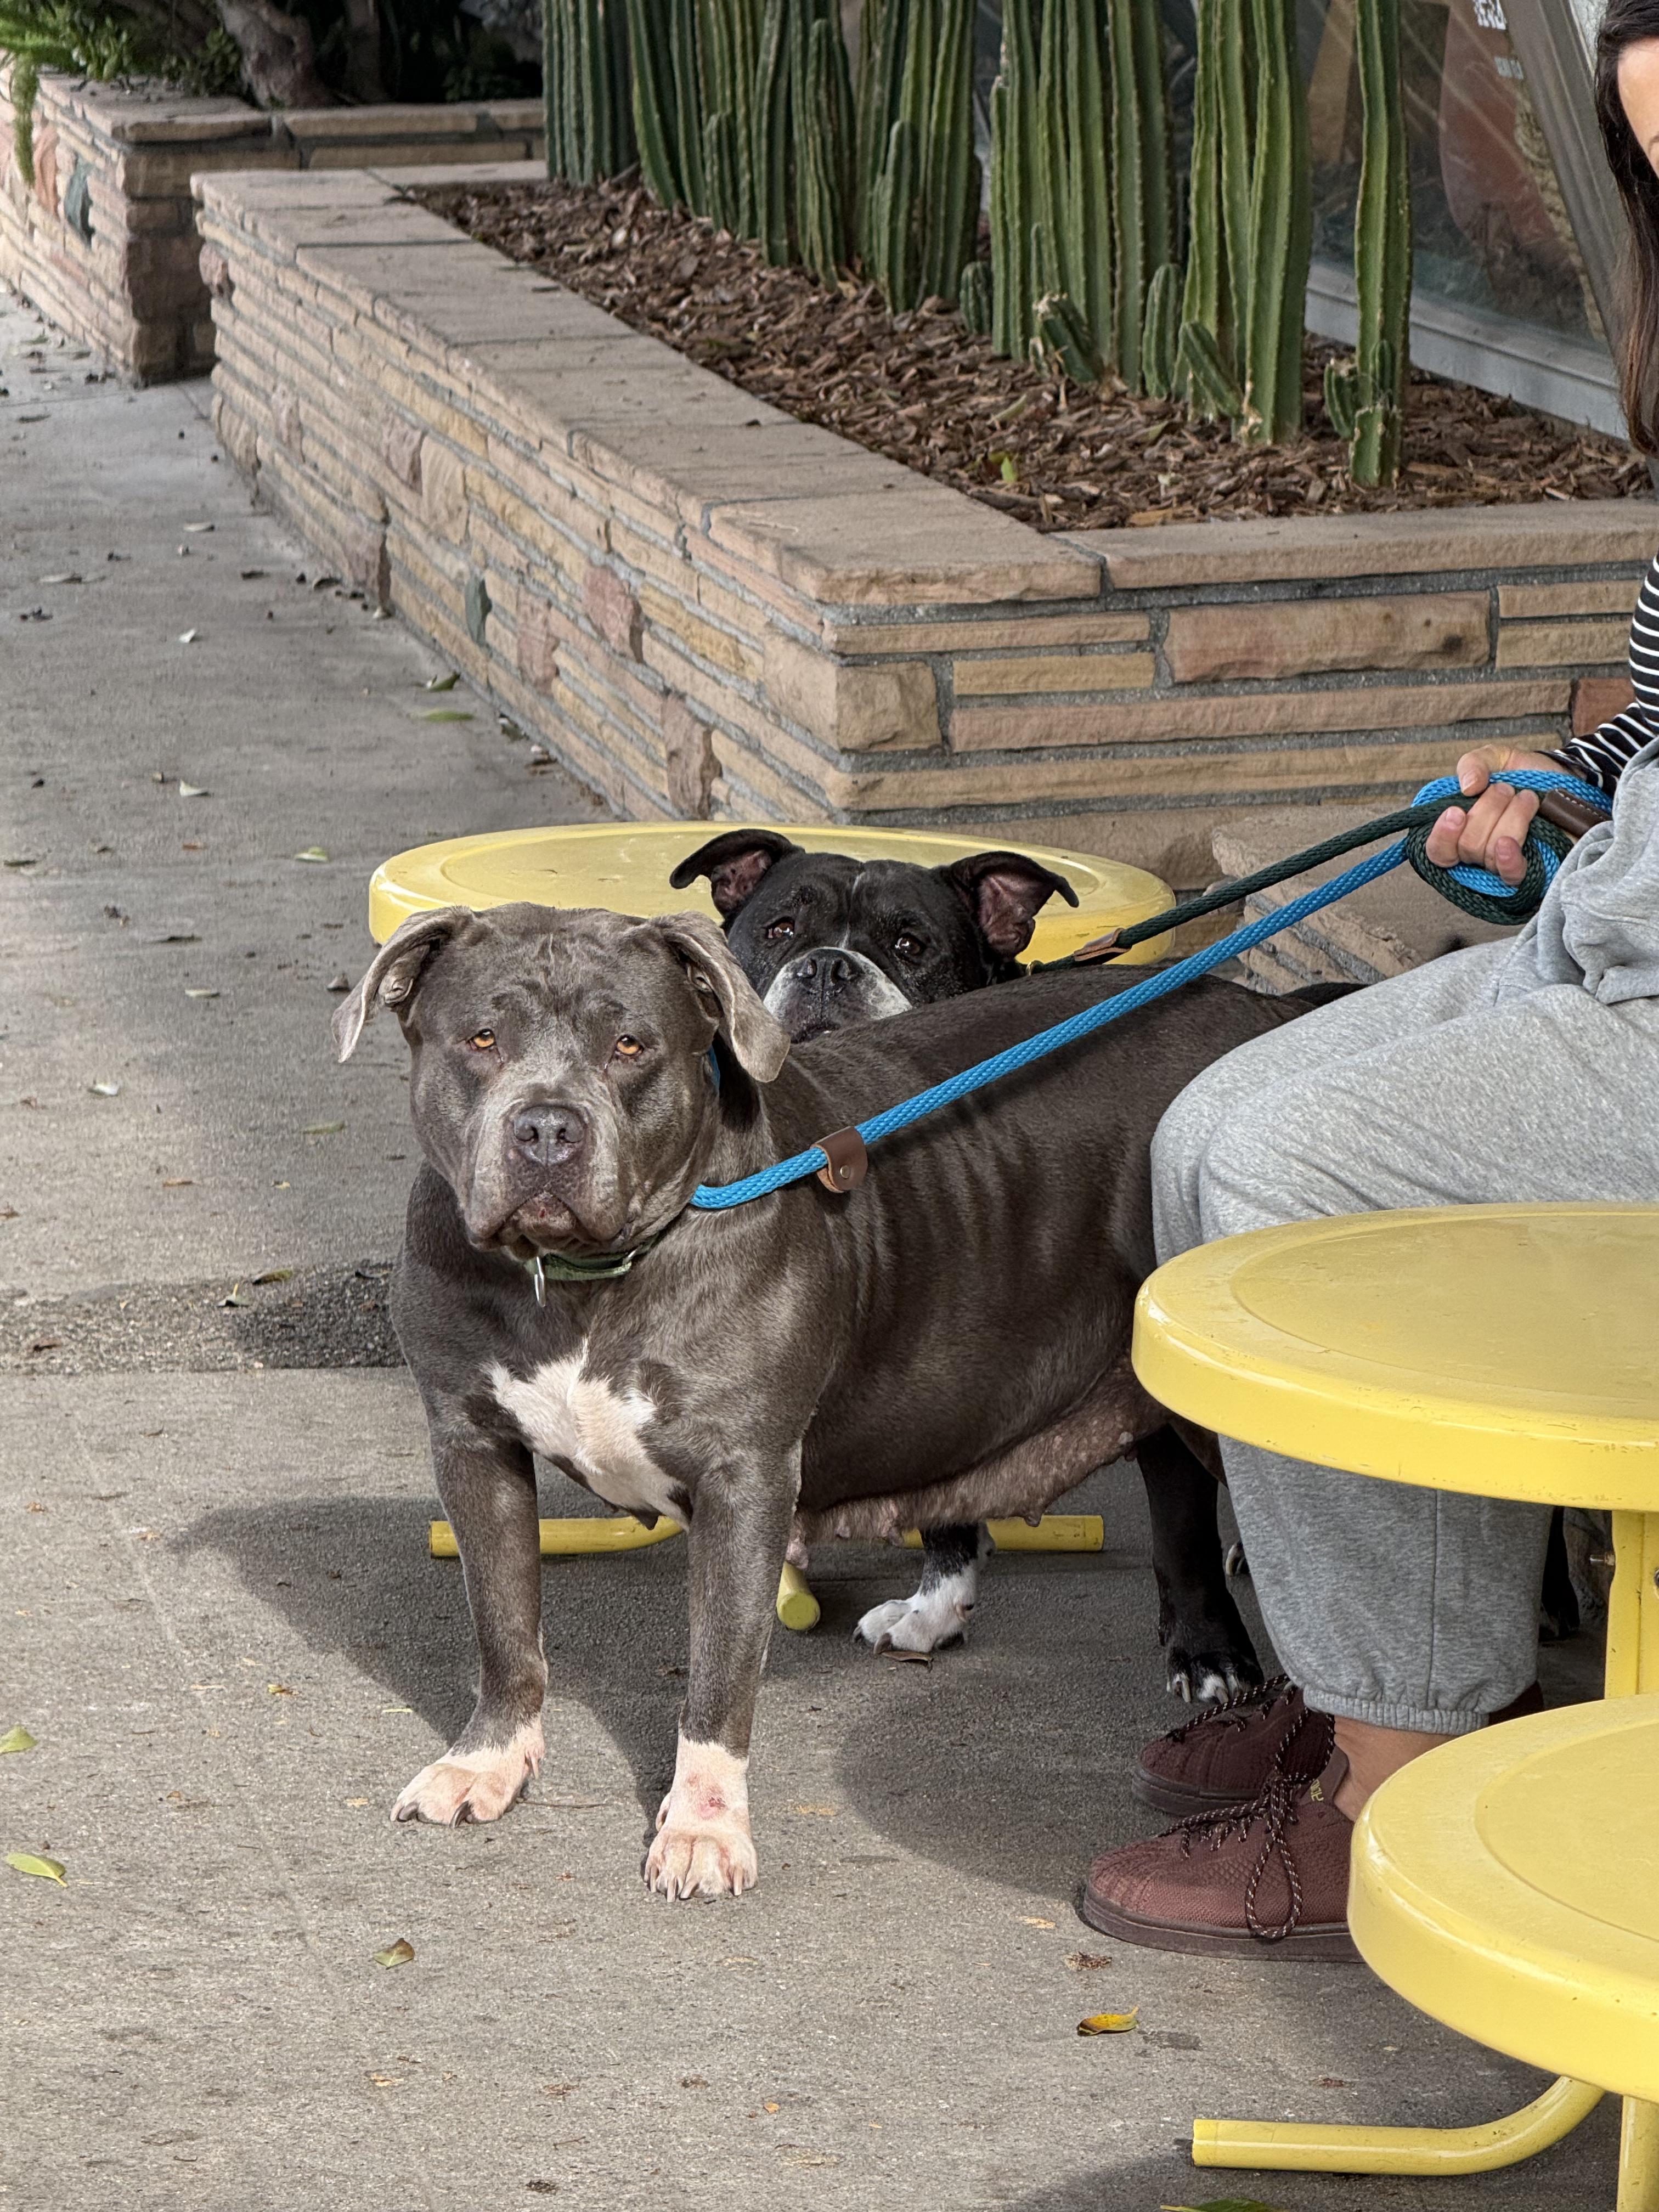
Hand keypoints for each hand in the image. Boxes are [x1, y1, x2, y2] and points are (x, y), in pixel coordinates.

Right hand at [1422, 744, 1559, 886]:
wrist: (1570, 781)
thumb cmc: (1529, 774)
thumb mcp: (1497, 758)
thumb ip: (1473, 764)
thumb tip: (1467, 787)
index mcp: (1462, 832)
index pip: (1438, 851)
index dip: (1443, 835)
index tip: (1456, 812)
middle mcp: (1479, 855)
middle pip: (1467, 847)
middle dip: (1488, 810)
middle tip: (1507, 789)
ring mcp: (1504, 865)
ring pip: (1490, 853)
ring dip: (1511, 817)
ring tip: (1528, 798)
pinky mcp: (1530, 870)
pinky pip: (1510, 874)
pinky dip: (1507, 859)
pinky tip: (1509, 843)